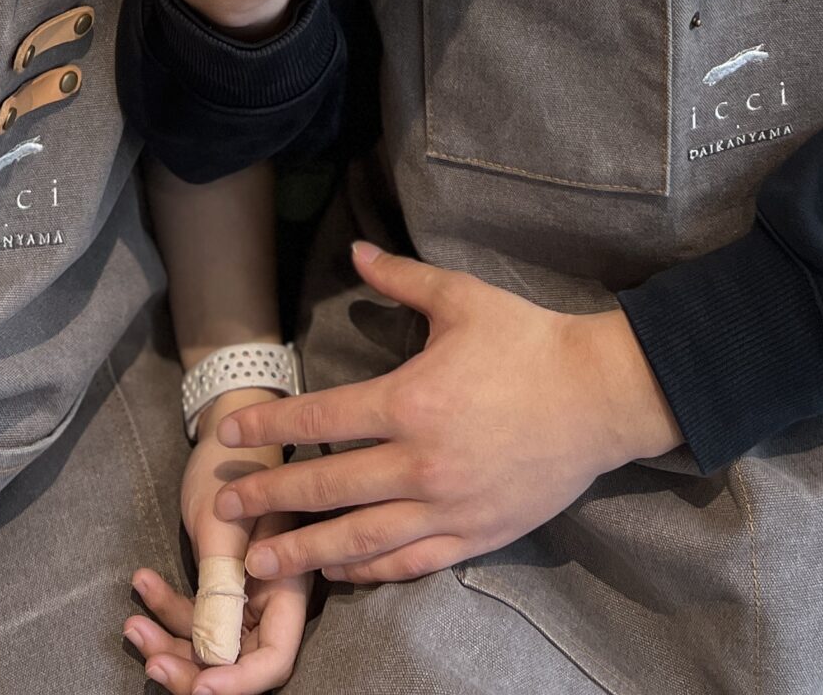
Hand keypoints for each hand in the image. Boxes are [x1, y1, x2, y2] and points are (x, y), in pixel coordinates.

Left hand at [124, 390, 310, 691]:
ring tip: (133, 623)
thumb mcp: (222, 526)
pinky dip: (166, 610)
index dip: (239, 682)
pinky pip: (193, 616)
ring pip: (208, 645)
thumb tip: (213, 655)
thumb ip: (221, 590)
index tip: (200, 686)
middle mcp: (271, 600)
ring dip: (169, 640)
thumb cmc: (234, 465)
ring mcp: (244, 596)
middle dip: (192, 668)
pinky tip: (142, 584)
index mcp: (288, 585)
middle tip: (150, 660)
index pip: (273, 658)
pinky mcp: (219, 588)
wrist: (223, 433)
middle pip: (236, 662)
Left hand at [208, 243, 682, 585]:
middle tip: (223, 508)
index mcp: (412, 401)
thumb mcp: (461, 299)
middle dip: (270, 498)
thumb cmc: (528, 343)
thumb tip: (355, 250)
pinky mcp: (474, 536)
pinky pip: (409, 563)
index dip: (271, 427)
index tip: (230, 434)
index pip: (323, 418)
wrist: (599, 398)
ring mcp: (447, 507)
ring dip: (304, 551)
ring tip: (260, 563)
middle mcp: (421, 463)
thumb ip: (401, 279)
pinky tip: (337, 572)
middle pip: (328, 487)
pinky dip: (367, 572)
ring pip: (361, 539)